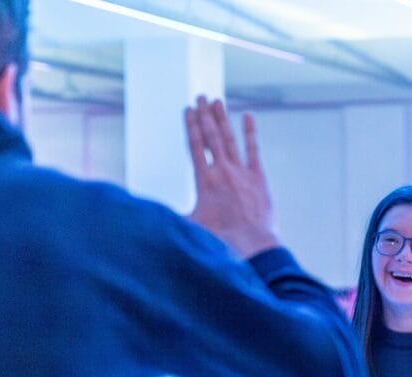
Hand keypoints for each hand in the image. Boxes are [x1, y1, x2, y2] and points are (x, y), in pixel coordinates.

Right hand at [184, 96, 278, 258]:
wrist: (252, 244)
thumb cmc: (222, 239)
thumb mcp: (192, 227)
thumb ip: (174, 216)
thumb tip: (152, 215)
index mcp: (205, 181)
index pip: (195, 146)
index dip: (191, 126)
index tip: (188, 110)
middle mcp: (222, 171)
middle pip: (211, 137)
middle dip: (205, 116)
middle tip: (201, 97)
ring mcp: (242, 173)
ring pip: (229, 139)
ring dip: (223, 119)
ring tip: (218, 101)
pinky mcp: (259, 178)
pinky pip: (254, 150)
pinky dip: (251, 133)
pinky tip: (249, 117)